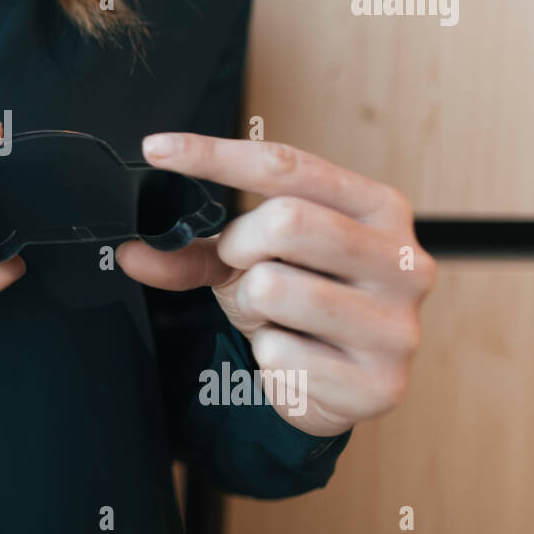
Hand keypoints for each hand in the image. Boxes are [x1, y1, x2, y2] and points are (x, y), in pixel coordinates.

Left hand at [118, 134, 434, 437]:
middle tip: (245, 268)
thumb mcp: (250, 262)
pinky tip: (295, 357)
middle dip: (241, 247)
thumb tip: (130, 253)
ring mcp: (399, 324)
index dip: (214, 154)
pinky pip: (279, 352)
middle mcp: (404, 259)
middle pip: (286, 220)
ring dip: (250, 306)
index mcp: (378, 208)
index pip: (288, 165)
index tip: (158, 148)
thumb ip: (191, 250)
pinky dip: (267, 354)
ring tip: (275, 317)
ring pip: (274, 288)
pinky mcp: (381, 383)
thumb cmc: (301, 305)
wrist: (341, 385)